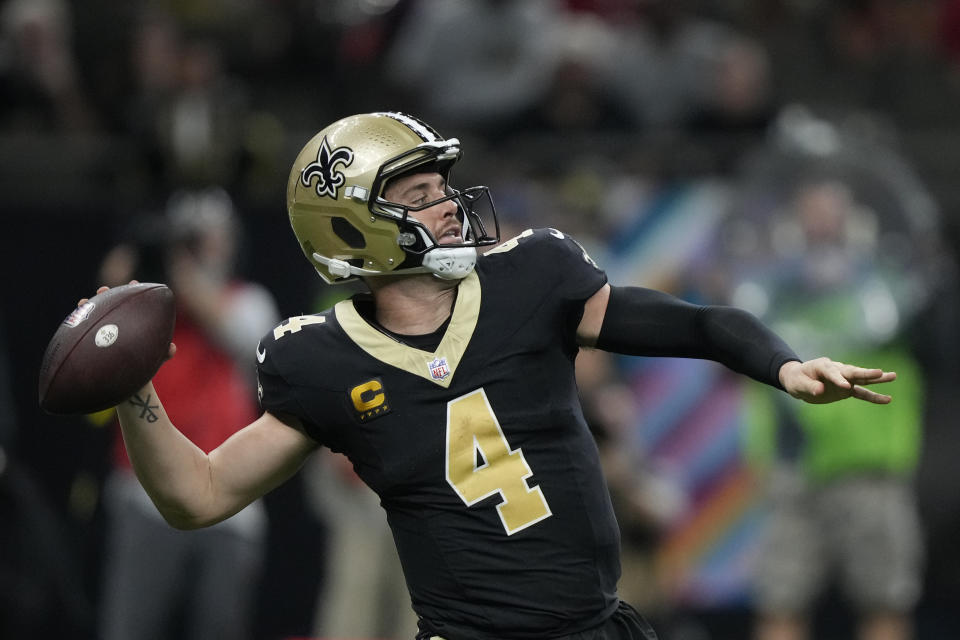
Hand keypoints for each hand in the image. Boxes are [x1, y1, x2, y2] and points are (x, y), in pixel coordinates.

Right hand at [78, 281, 176, 360]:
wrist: (126, 386)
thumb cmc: (142, 368)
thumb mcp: (154, 359)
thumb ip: (163, 353)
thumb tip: (171, 348)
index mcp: (132, 325)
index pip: (132, 305)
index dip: (132, 292)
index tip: (133, 283)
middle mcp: (116, 327)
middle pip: (110, 307)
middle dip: (106, 296)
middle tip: (103, 290)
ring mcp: (102, 334)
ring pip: (93, 318)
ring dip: (87, 308)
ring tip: (83, 302)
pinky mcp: (90, 344)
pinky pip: (81, 334)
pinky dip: (77, 328)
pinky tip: (72, 324)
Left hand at [778, 357, 895, 404]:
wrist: (799, 380)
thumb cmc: (797, 379)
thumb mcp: (798, 384)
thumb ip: (809, 387)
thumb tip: (821, 390)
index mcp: (822, 366)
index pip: (832, 372)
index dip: (839, 379)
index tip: (846, 387)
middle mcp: (836, 370)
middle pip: (852, 371)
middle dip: (865, 373)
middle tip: (879, 372)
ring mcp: (843, 379)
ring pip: (861, 379)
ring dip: (876, 378)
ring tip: (893, 376)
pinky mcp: (847, 389)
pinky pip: (861, 393)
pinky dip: (873, 397)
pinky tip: (887, 399)